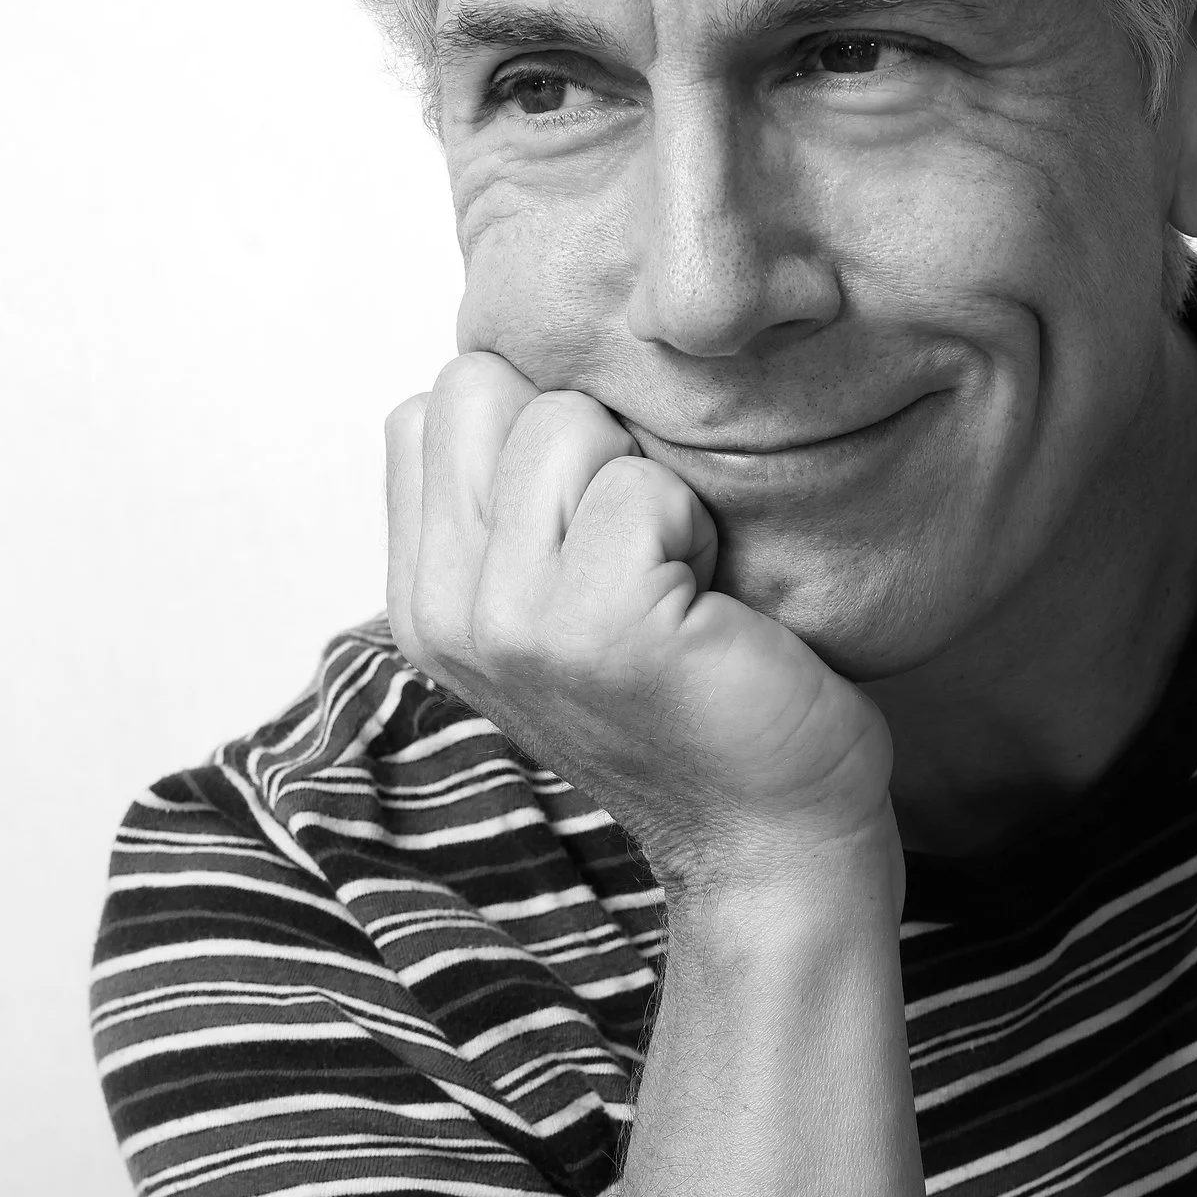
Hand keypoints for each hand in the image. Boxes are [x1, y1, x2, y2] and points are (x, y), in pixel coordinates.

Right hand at [385, 354, 895, 896]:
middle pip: (483, 388)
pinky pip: (642, 487)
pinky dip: (698, 529)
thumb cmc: (699, 694)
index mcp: (425, 597)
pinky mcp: (596, 629)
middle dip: (584, 439)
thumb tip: (520, 365)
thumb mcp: (566, 592)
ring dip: (648, 486)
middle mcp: (444, 612)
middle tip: (643, 549)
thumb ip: (512, 503)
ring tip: (677, 580)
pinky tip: (709, 610)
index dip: (537, 430)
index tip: (597, 530)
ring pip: (563, 424)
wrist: (772, 831)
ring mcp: (510, 623)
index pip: (434, 405)